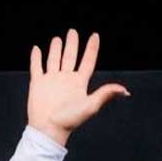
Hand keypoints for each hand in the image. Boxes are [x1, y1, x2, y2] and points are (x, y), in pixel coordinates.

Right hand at [27, 30, 127, 146]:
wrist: (48, 129)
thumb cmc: (70, 120)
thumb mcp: (91, 106)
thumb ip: (106, 94)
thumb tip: (125, 91)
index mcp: (79, 83)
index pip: (87, 61)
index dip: (91, 49)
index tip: (95, 35)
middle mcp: (66, 79)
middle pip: (70, 57)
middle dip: (72, 44)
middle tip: (72, 31)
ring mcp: (51, 80)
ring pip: (54, 60)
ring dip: (55, 49)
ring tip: (57, 39)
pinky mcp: (38, 83)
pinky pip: (37, 67)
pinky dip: (36, 58)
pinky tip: (37, 49)